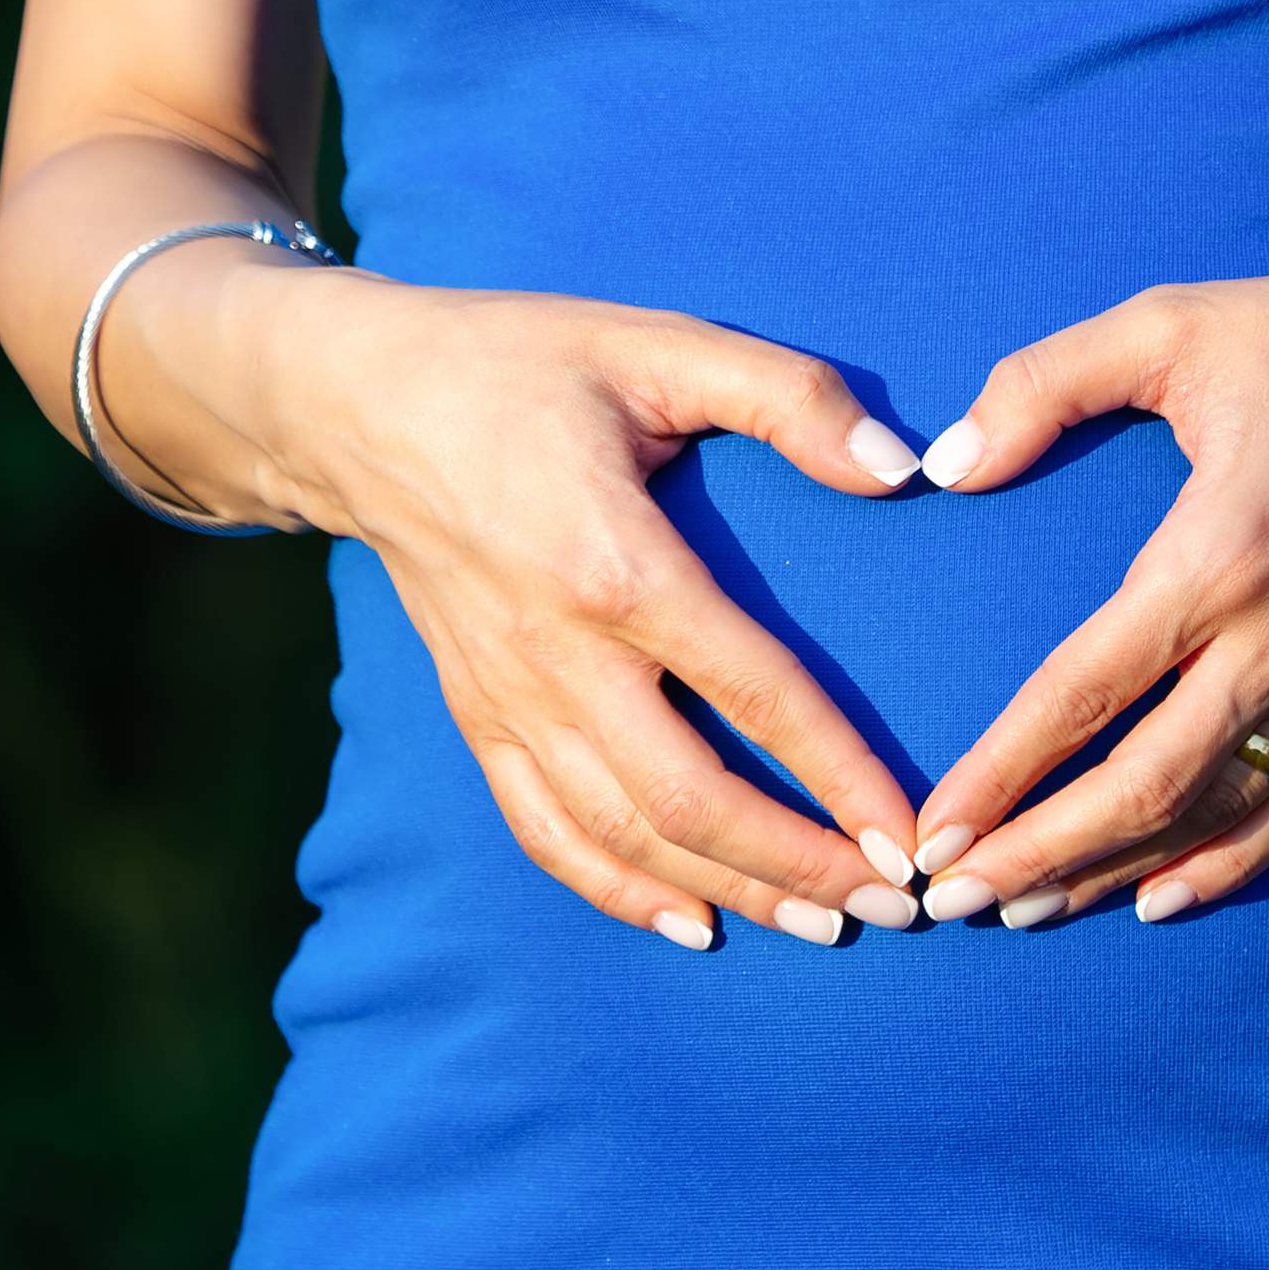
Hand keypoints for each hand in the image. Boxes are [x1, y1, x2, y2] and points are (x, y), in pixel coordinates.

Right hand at [247, 270, 929, 950]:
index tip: (908, 830)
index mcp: (613, 564)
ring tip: (823, 926)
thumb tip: (900, 468)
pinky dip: (618, 890)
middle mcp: (556, 653)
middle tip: (893, 902)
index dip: (837, 770)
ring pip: (621, 834)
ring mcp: (507, 698)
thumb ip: (788, 398)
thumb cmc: (524, 362)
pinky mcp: (475, 716)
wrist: (360, 403)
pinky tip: (689, 922)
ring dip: (727, 889)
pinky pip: (545, 832)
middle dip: (796, 865)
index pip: (749, 692)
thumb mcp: (660, 344)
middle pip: (686, 797)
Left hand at [905, 268, 1268, 926]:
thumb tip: (948, 463)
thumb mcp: (1179, 323)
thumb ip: (1049, 382)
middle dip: (1039, 853)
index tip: (934, 832)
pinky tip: (1162, 899)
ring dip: (1112, 872)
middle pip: (1140, 785)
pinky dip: (1227, 866)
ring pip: (1211, 813)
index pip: (1084, 691)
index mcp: (1217, 555)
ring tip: (1029, 910)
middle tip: (955, 896)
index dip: (1002, 771)